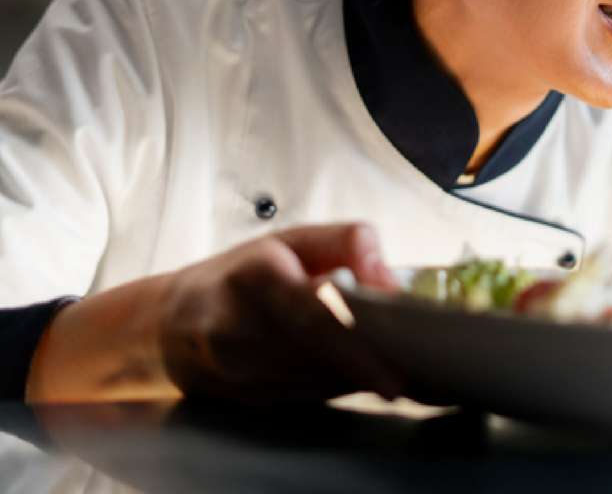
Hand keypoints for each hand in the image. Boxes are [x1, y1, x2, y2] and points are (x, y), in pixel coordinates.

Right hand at [159, 222, 403, 402]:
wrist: (173, 321)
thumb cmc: (241, 273)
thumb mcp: (292, 238)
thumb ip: (346, 242)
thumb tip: (386, 276)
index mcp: (254, 277)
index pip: (311, 318)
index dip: (355, 348)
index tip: (394, 374)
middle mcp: (240, 330)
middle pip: (320, 356)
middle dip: (370, 363)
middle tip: (410, 365)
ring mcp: (239, 373)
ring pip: (318, 382)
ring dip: (359, 375)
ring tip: (392, 361)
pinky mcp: (246, 401)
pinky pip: (309, 396)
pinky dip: (340, 384)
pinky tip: (359, 372)